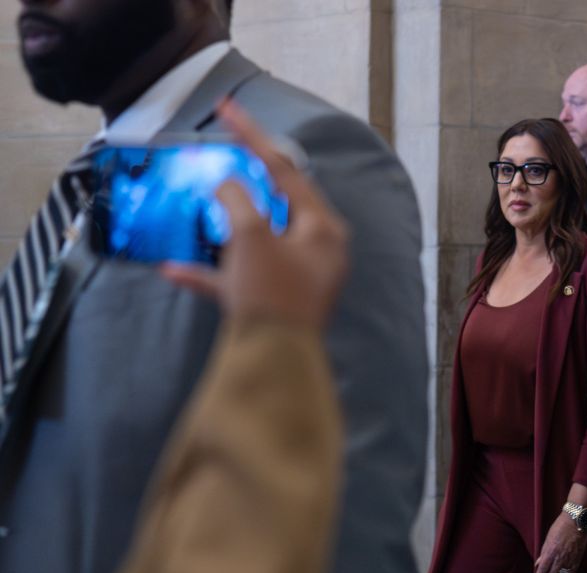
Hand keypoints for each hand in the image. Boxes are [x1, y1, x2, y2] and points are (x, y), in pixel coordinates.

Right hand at [160, 100, 347, 328]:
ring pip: (257, 242)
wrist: (273, 362)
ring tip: (202, 210)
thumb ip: (237, 200)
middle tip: (220, 159)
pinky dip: (212, 274)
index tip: (227, 108)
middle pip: (277, 205)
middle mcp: (318, 251)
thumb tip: (228, 186)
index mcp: (323, 228)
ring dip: (225, 230)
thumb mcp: (251, 236)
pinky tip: (174, 271)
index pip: (286, 171)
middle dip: (244, 185)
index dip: (253, 138)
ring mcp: (298, 279)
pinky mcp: (275, 305)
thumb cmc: (272, 293)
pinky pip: (241, 281)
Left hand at [532, 512, 586, 572]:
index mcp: (551, 551)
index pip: (543, 570)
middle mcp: (560, 557)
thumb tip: (538, 563)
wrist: (576, 521)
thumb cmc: (560, 527)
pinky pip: (572, 572)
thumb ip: (544, 552)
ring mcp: (570, 559)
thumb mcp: (548, 538)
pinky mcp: (578, 558)